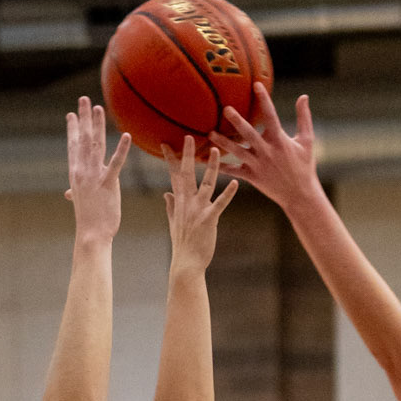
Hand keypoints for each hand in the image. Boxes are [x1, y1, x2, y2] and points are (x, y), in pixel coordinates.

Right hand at [65, 96, 129, 242]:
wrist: (91, 234)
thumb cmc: (88, 220)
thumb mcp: (80, 202)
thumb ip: (75, 191)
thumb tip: (68, 193)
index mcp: (76, 174)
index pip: (73, 146)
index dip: (73, 129)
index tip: (72, 114)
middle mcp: (82, 171)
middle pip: (83, 139)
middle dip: (83, 118)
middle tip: (84, 99)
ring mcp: (94, 177)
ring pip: (96, 145)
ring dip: (98, 125)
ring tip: (99, 108)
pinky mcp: (108, 184)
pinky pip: (115, 163)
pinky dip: (121, 149)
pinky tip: (126, 135)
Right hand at [163, 136, 237, 271]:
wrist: (187, 264)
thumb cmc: (182, 245)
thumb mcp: (174, 223)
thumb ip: (171, 206)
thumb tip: (166, 195)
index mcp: (179, 202)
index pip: (173, 176)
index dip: (170, 159)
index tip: (165, 143)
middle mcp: (187, 203)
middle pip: (186, 173)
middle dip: (187, 154)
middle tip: (189, 136)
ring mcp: (198, 210)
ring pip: (205, 183)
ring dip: (211, 166)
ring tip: (215, 150)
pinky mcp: (209, 219)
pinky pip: (220, 203)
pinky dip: (228, 193)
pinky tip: (235, 183)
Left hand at [212, 86, 320, 213]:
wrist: (300, 195)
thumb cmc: (304, 166)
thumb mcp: (307, 141)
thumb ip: (304, 117)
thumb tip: (303, 96)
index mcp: (280, 140)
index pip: (271, 116)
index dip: (264, 99)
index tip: (256, 84)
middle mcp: (267, 151)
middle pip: (249, 133)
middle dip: (237, 121)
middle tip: (225, 109)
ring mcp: (258, 165)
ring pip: (238, 151)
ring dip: (224, 143)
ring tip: (211, 133)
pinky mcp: (253, 177)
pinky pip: (234, 171)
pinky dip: (221, 166)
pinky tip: (208, 160)